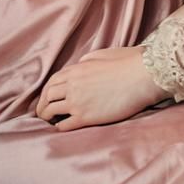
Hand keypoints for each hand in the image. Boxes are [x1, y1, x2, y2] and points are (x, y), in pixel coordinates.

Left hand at [36, 46, 165, 131]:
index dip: (46, 92)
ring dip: (47, 117)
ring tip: (48, 122)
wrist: (141, 76)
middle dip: (42, 105)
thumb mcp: (102, 54)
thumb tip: (80, 65)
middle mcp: (72, 85)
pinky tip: (61, 128)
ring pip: (51, 111)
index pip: (52, 82)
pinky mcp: (86, 117)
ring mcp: (77, 101)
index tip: (46, 98)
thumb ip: (87, 61)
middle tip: (43, 113)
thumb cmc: (126, 63)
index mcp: (76, 70)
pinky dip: (59, 127)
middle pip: (47, 97)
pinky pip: (64, 125)